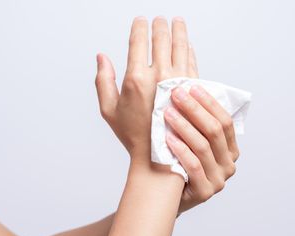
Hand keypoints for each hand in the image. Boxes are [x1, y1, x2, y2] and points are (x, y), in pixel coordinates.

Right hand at [95, 16, 196, 165]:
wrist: (161, 156)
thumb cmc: (134, 136)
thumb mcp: (109, 110)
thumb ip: (103, 81)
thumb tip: (101, 57)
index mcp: (136, 79)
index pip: (139, 42)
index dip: (140, 27)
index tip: (141, 20)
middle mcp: (159, 77)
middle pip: (162, 40)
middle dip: (161, 25)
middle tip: (161, 19)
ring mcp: (178, 82)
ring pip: (181, 47)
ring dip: (179, 31)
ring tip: (178, 22)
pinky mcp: (192, 90)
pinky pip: (193, 63)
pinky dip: (190, 51)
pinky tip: (188, 45)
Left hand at [165, 85, 239, 213]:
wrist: (166, 195)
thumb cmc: (177, 161)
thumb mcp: (192, 139)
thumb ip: (197, 120)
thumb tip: (191, 83)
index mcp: (230, 149)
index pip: (225, 120)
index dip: (209, 102)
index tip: (191, 85)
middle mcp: (229, 164)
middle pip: (215, 131)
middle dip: (195, 109)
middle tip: (176, 94)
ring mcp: (219, 180)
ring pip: (204, 147)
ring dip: (184, 126)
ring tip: (167, 112)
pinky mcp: (205, 192)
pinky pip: (193, 166)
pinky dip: (181, 150)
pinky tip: (168, 138)